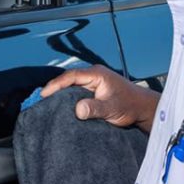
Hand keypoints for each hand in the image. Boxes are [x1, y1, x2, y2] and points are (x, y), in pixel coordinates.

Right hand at [40, 64, 159, 132]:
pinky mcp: (94, 90)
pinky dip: (67, 96)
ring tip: (46, 102)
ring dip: (60, 92)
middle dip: (54, 87)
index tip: (44, 94)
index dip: (56, 84)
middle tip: (40, 99)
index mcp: (96, 74)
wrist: (143, 109)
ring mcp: (94, 82)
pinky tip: (61, 104)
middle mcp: (93, 75)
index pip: (71, 76)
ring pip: (72, 85)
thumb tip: (78, 110)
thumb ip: (95, 108)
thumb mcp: (112, 108)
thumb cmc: (130, 105)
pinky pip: (77, 91)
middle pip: (68, 79)